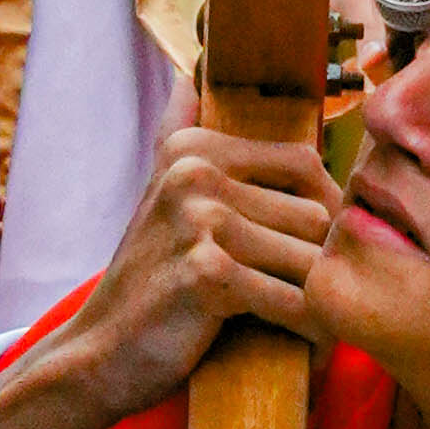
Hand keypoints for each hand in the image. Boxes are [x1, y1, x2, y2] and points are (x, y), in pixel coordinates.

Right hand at [0, 120, 343, 428]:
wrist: (99, 353)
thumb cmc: (151, 284)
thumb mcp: (160, 197)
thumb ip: (178, 136)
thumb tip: (187, 75)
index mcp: (192, 150)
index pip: (302, 164)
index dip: (325, 210)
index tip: (321, 252)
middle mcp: (194, 175)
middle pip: (313, 213)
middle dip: (326, 262)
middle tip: (330, 299)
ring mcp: (199, 221)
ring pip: (310, 259)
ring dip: (325, 302)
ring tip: (326, 325)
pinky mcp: (207, 274)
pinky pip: (291, 300)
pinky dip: (309, 331)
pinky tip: (310, 347)